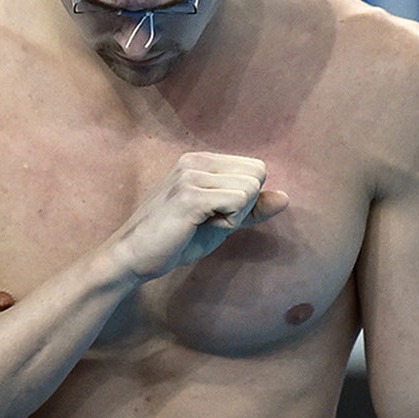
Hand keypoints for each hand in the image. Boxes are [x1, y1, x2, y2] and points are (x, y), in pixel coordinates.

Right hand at [106, 151, 290, 282]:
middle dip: (242, 206)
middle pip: (257, 175)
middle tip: (208, 220)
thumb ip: (251, 208)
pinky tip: (197, 228)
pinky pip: (238, 203)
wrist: (133, 257)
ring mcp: (190, 176)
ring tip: (199, 224)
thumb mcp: (219, 221)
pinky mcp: (189, 196)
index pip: (256, 169)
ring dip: (232, 217)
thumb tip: (286, 197)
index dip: (244, 199)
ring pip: (249, 190)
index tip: (213, 214)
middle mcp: (194, 160)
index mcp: (200, 160)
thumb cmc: (174, 240)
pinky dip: (225, 223)